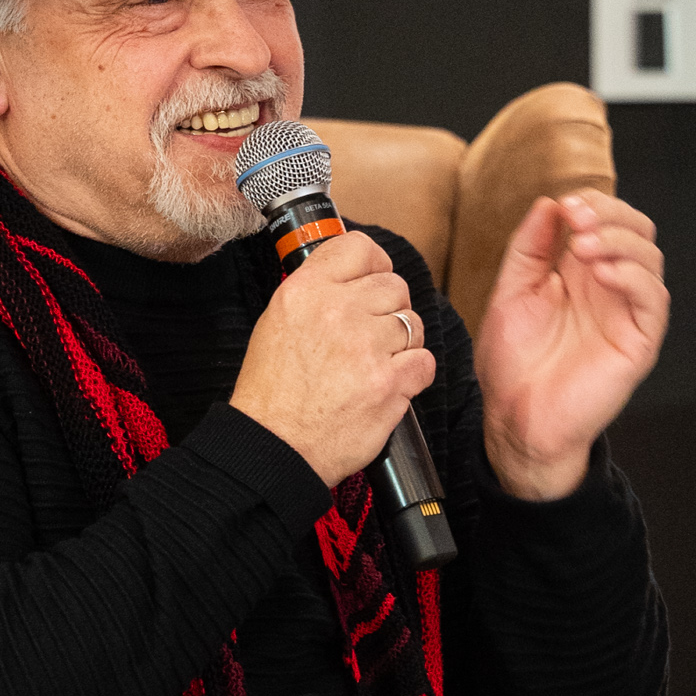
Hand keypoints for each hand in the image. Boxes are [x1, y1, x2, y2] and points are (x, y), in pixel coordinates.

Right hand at [231, 230, 436, 489]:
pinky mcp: (389, 383)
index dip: (376, 263)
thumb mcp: (276, 324)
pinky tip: (391, 385)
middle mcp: (337, 311)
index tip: (375, 278)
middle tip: (372, 337)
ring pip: (413, 324)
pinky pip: (424, 362)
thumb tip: (351, 279)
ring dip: (402, 344)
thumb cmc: (271, 395)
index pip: (359, 247)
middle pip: (394, 286)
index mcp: (305, 291)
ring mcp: (366, 347)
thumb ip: (315, 294)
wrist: (273, 447)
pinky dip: (414, 375)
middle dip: (390, 310)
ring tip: (377, 365)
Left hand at [475, 192, 667, 500]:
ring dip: (620, 241)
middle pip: (637, 231)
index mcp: (580, 273)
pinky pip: (653, 300)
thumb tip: (549, 203)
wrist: (515, 419)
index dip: (592, 204)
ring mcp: (626, 314)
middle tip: (578, 218)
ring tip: (584, 246)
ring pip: (649, 259)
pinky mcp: (638, 342)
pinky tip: (603, 274)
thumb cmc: (512, 365)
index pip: (607, 220)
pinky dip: (634, 278)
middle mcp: (609, 289)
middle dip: (611, 214)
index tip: (565, 205)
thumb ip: (529, 248)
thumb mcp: (511, 293)